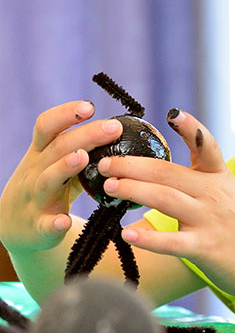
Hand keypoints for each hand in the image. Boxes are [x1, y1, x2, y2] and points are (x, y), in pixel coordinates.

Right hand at [0, 101, 122, 253]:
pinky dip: (54, 223)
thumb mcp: (57, 163)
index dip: (66, 114)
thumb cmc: (48, 187)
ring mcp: (35, 198)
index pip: (48, 127)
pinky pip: (45, 224)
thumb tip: (121, 129)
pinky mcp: (39, 226)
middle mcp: (36, 172)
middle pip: (57, 149)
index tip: (90, 106)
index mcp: (41, 154)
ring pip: (47, 181)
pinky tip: (64, 221)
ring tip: (83, 157)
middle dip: (85, 135)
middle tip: (113, 127)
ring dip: (64, 167)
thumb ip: (82, 147)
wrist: (15, 226)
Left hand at [96, 109, 234, 297]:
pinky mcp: (205, 248)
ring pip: (165, 198)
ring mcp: (210, 220)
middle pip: (167, 172)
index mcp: (219, 178)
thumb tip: (156, 172)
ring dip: (133, 190)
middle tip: (104, 163)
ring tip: (109, 187)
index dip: (191, 128)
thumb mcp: (229, 195)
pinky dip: (147, 238)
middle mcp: (214, 194)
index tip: (173, 113)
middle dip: (131, 165)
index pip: (206, 146)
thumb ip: (199, 181)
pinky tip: (126, 234)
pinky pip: (172, 242)